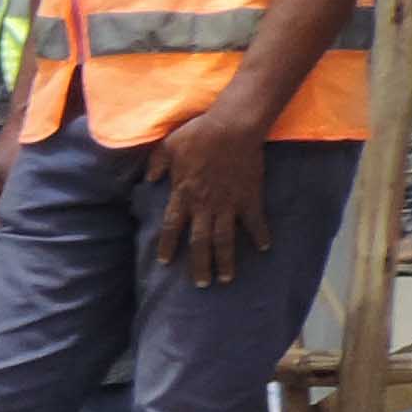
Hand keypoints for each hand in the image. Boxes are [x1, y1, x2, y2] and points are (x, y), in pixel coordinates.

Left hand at [141, 104, 271, 284]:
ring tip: (226, 279)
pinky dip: (260, 236)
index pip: (172, 227)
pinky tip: (264, 248)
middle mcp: (205, 205)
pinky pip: (256, 222)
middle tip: (201, 284)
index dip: (168, 245)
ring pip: (225, 239)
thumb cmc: (198, 134)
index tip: (165, 261)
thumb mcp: (168, 146)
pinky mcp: (250, 198)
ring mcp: (229, 204)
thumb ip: (156, 164)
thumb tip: (147, 180)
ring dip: (225, 261)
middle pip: (200, 242)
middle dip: (200, 265)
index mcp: (183, 195)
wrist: (232, 127)